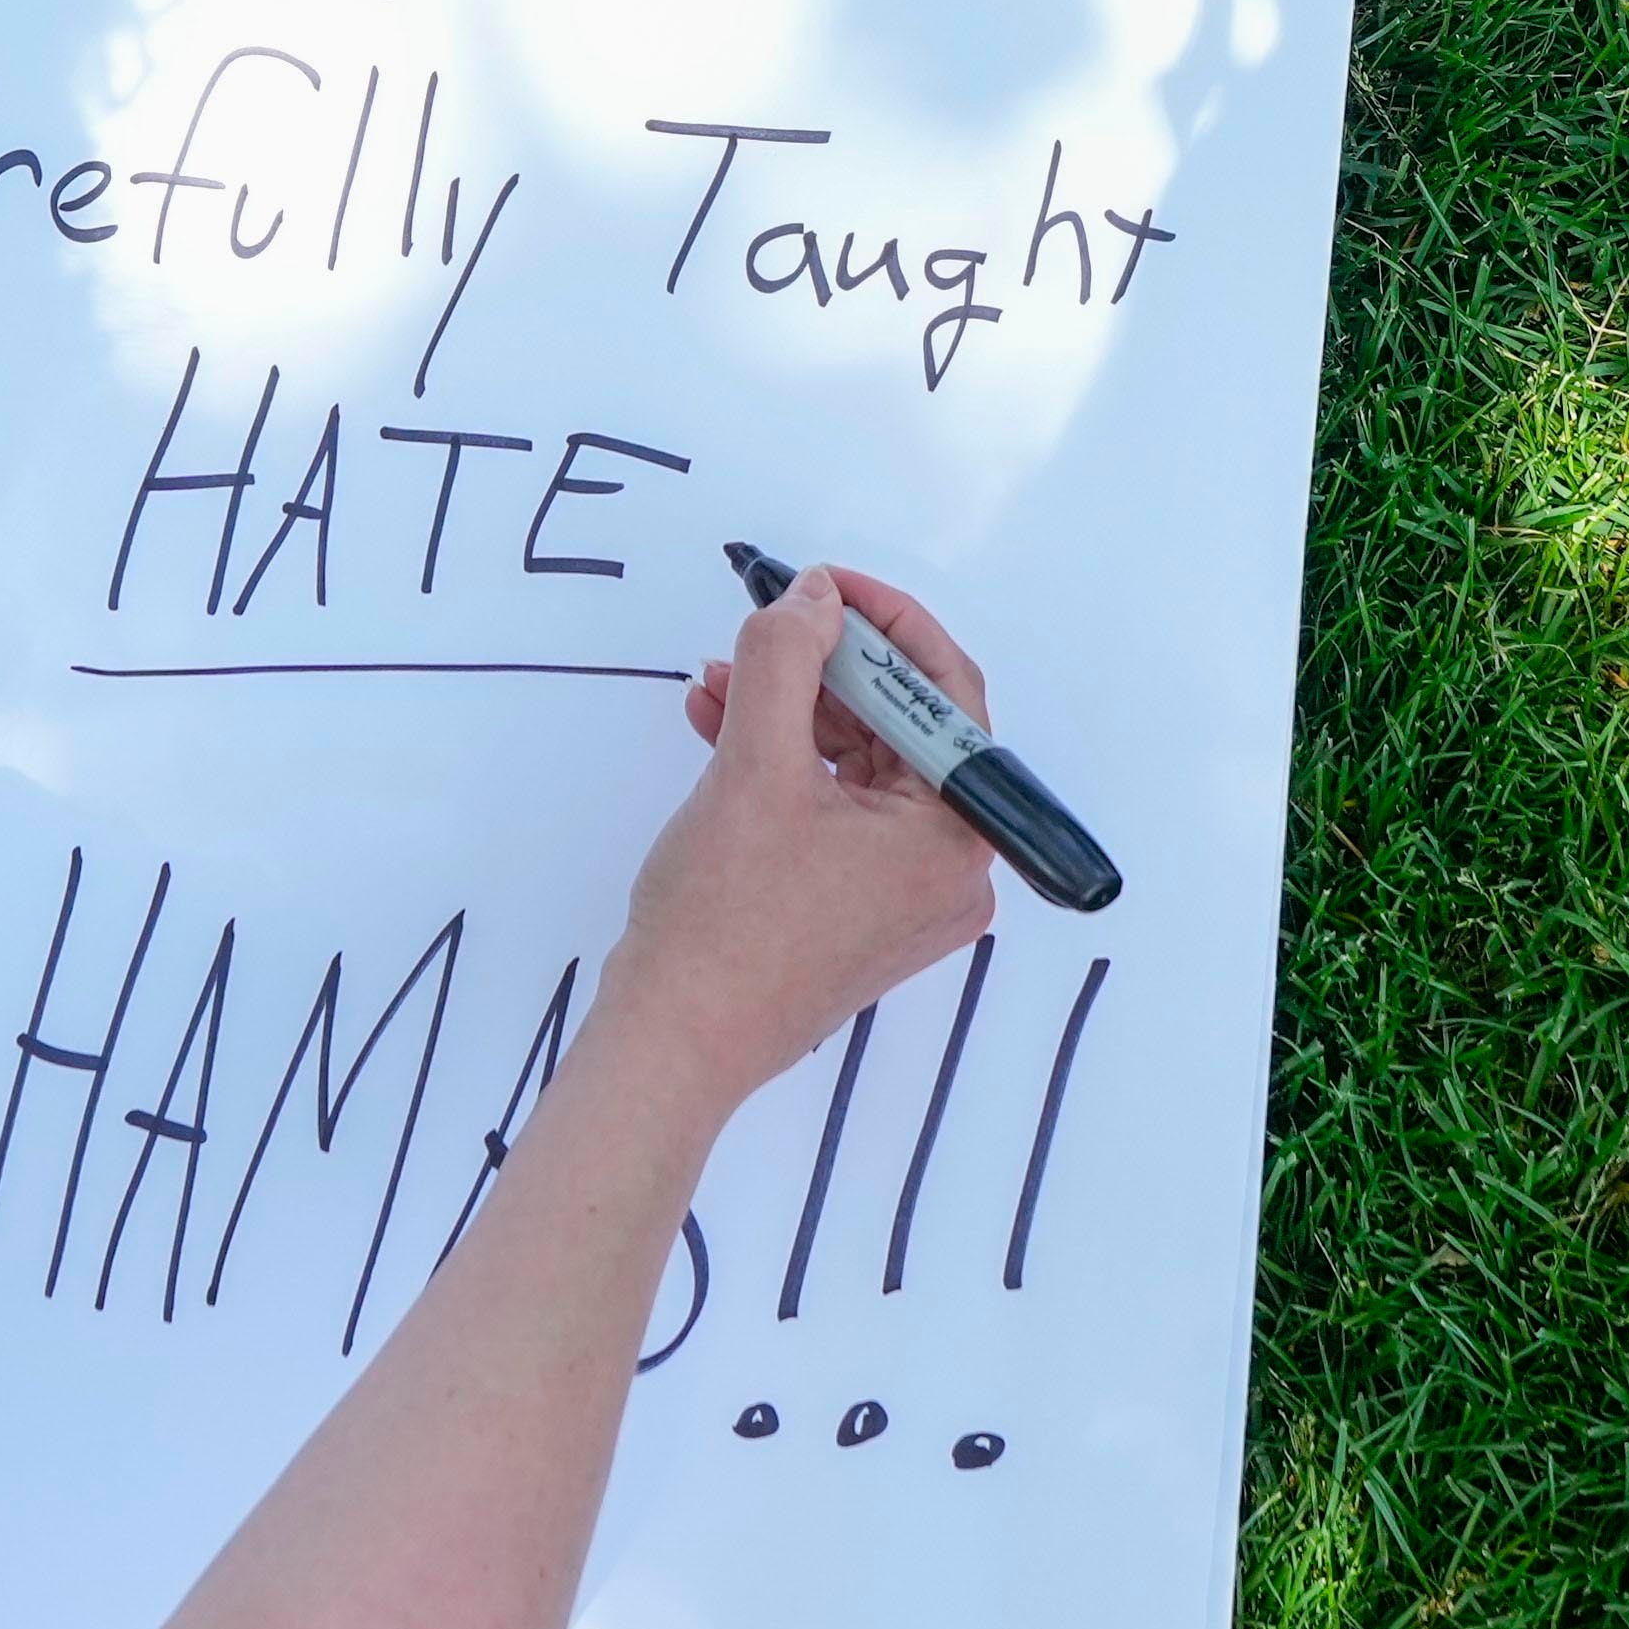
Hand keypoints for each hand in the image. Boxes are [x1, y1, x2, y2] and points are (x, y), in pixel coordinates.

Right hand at [616, 569, 1008, 1092]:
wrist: (673, 1042)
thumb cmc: (724, 924)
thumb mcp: (754, 765)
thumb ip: (786, 660)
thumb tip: (815, 598)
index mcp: (955, 837)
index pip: (945, 696)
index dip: (885, 625)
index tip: (826, 585)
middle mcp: (947, 870)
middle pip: (902, 731)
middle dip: (825, 670)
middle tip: (767, 624)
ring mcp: (902, 896)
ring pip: (860, 767)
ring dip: (794, 714)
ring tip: (720, 680)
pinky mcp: (855, 911)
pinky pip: (835, 812)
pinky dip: (786, 767)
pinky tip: (720, 728)